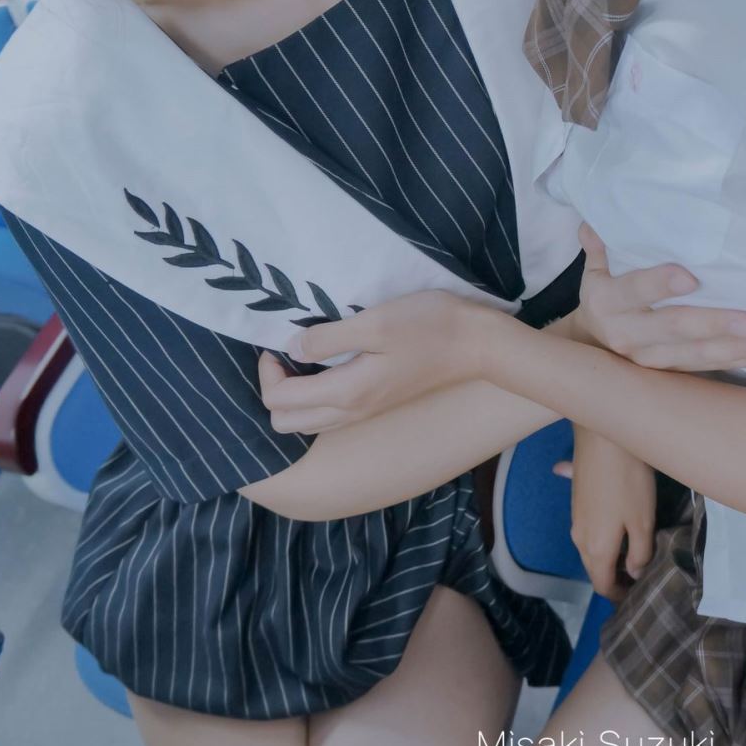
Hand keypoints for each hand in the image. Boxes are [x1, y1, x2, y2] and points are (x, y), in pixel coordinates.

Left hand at [260, 290, 495, 433]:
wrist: (477, 345)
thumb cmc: (429, 326)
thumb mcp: (374, 322)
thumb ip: (328, 338)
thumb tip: (292, 347)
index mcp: (346, 392)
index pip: (279, 400)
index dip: (267, 371)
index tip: (278, 341)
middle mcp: (351, 412)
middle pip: (286, 423)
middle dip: (274, 389)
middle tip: (286, 354)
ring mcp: (365, 413)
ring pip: (307, 423)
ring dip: (294, 397)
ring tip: (304, 360)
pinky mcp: (376, 406)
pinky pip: (328, 416)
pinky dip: (314, 398)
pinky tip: (327, 367)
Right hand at [555, 427, 656, 600]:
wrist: (603, 437)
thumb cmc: (628, 481)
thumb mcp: (643, 521)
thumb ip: (639, 553)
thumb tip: (633, 572)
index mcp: (596, 549)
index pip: (602, 585)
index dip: (618, 595)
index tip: (636, 595)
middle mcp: (579, 538)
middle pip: (594, 568)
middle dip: (614, 577)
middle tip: (638, 577)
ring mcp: (575, 518)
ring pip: (591, 548)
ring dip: (609, 556)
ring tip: (633, 552)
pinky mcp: (577, 500)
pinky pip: (588, 530)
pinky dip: (602, 537)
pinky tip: (616, 525)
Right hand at [574, 224, 745, 370]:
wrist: (592, 346)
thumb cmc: (604, 295)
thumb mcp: (595, 270)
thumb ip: (600, 245)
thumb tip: (595, 220)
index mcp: (608, 303)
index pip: (635, 290)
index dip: (660, 285)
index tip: (691, 278)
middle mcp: (628, 335)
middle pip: (674, 328)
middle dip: (715, 324)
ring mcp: (649, 358)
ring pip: (696, 355)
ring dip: (735, 349)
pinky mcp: (669, 371)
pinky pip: (706, 368)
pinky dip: (738, 362)